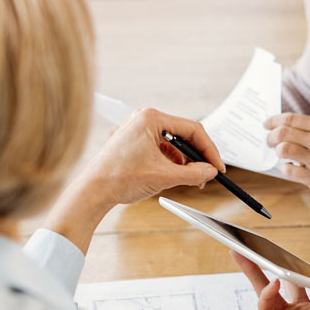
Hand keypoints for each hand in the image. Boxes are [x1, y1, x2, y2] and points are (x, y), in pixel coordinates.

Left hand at [45, 107, 222, 252]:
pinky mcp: (135, 142)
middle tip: (207, 173)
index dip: (209, 150)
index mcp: (151, 118)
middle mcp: (144, 119)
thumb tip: (210, 171)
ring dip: (184, 162)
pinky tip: (173, 176)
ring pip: (173, 144)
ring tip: (189, 179)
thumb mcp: (164, 176)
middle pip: (183, 135)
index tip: (217, 166)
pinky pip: (161, 149)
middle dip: (197, 156)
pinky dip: (171, 162)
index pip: (192, 129)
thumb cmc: (118, 177)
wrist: (92, 191)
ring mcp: (138, 130)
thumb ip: (193, 173)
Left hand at [264, 113, 309, 199]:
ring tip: (280, 152)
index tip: (266, 124)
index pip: (291, 119)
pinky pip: (288, 170)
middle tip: (270, 141)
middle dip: (271, 137)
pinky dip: (285, 168)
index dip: (274, 121)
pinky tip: (289, 167)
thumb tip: (276, 125)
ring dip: (277, 151)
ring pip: (284, 149)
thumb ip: (305, 128)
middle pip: (284, 133)